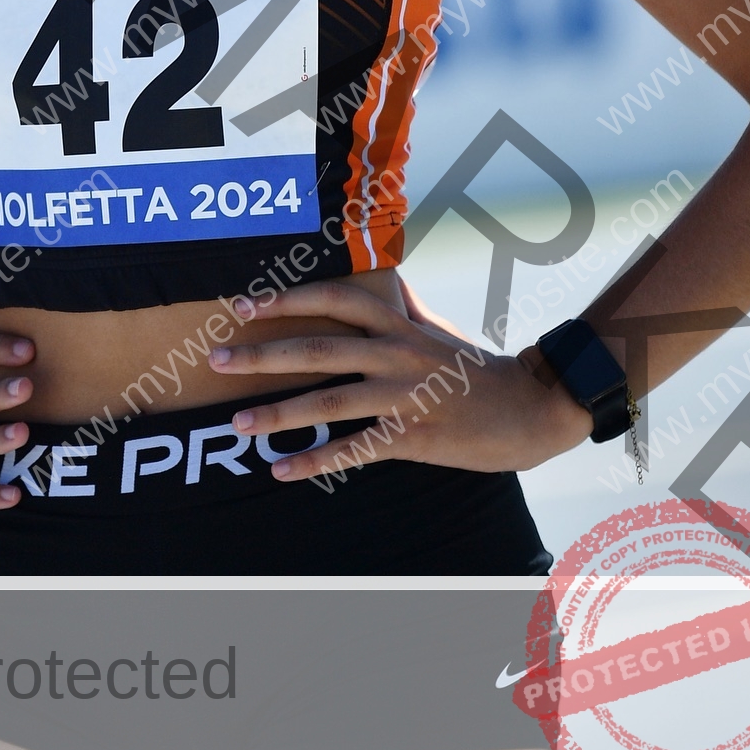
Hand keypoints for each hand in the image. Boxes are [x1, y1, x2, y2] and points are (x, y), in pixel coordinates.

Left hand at [207, 279, 593, 481]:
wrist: (532, 405)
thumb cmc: (475, 368)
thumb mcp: (435, 328)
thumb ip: (401, 307)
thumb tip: (381, 278)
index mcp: (398, 324)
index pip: (334, 299)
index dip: (287, 299)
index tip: (243, 305)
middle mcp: (397, 353)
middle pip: (320, 349)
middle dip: (263, 354)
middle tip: (216, 358)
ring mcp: (405, 395)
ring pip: (331, 402)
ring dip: (279, 414)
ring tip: (237, 423)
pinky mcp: (415, 436)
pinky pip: (356, 450)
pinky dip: (317, 461)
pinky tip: (282, 471)